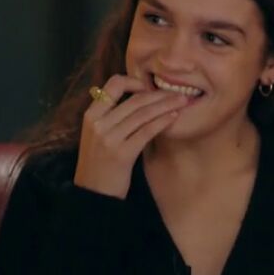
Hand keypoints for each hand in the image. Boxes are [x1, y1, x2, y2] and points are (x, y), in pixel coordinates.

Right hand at [72, 74, 187, 198]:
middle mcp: (98, 123)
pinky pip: (146, 132)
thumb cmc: (101, 162)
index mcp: (91, 115)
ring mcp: (109, 138)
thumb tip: (139, 99)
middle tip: (179, 93)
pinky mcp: (122, 154)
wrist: (94, 192)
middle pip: (134, 100)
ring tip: (182, 103)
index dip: (134, 81)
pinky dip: (162, 122)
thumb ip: (112, 116)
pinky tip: (174, 118)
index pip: (112, 85)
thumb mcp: (98, 135)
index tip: (150, 87)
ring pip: (143, 114)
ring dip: (166, 106)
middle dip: (160, 95)